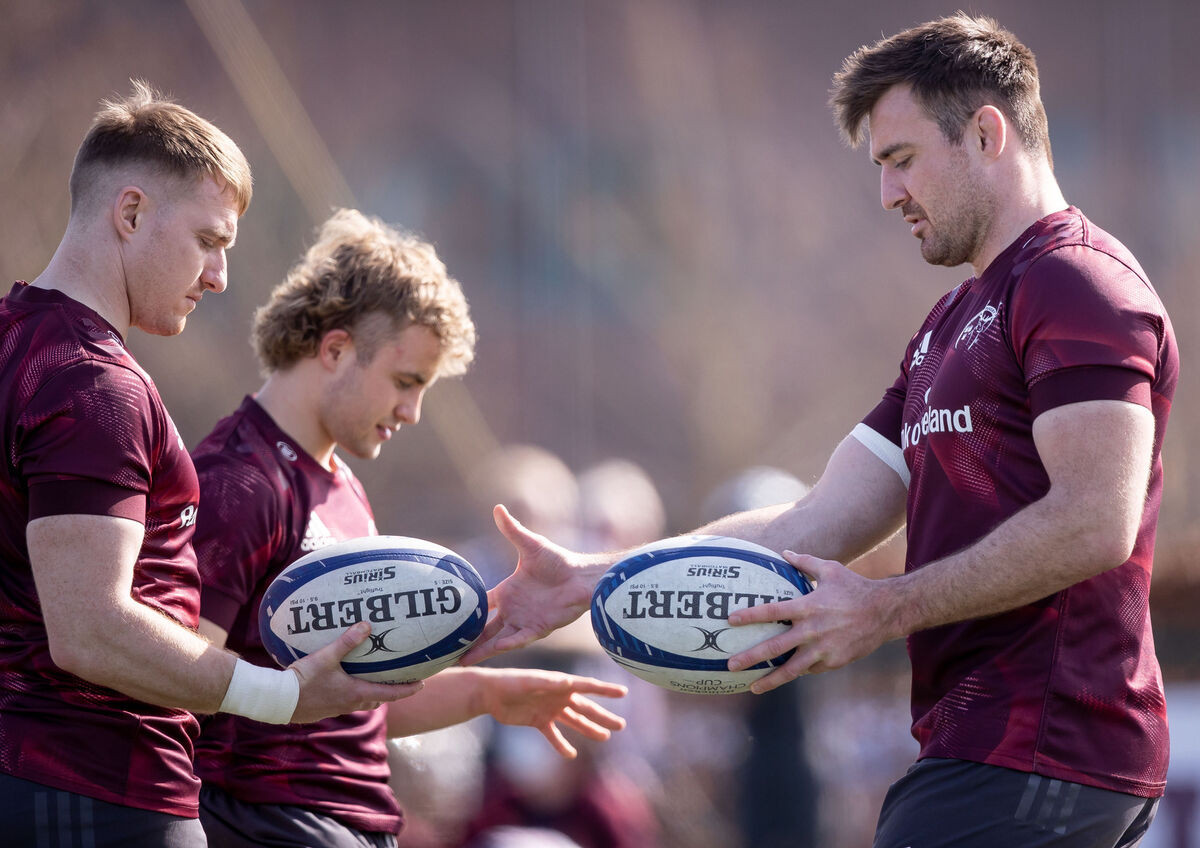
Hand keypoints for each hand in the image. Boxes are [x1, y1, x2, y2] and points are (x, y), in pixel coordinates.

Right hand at [289, 623, 423, 723]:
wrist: (279, 700)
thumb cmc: (303, 680)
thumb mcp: (325, 657)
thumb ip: (346, 641)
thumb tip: (366, 625)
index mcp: (355, 692)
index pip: (389, 693)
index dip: (407, 689)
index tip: (421, 684)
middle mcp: (350, 703)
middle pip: (377, 699)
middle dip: (390, 692)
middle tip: (399, 681)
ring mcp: (337, 708)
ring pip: (361, 701)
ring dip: (371, 692)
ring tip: (374, 679)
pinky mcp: (324, 708)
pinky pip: (346, 701)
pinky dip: (353, 693)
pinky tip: (345, 682)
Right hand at [460, 505, 600, 663]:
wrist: (582, 576)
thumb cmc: (558, 560)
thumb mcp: (530, 545)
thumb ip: (512, 530)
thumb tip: (498, 507)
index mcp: (507, 592)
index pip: (481, 606)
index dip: (464, 614)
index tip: (445, 621)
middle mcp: (513, 610)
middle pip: (485, 629)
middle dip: (467, 640)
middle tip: (446, 652)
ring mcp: (525, 621)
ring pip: (498, 639)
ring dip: (482, 649)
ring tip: (462, 662)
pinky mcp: (539, 628)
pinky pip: (520, 639)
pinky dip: (508, 644)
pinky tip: (495, 649)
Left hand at [480, 668, 627, 757]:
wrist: (489, 693)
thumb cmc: (510, 682)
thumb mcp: (530, 681)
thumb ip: (549, 683)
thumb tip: (569, 682)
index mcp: (560, 683)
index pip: (588, 686)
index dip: (606, 689)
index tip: (623, 692)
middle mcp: (558, 696)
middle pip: (585, 707)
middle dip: (603, 716)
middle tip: (621, 725)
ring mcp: (549, 709)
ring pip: (573, 721)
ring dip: (589, 729)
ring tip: (604, 737)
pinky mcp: (537, 720)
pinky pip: (553, 735)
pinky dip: (561, 745)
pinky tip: (571, 755)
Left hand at [726, 552, 896, 693]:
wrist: (885, 612)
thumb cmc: (855, 588)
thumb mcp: (831, 569)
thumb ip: (805, 562)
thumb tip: (784, 553)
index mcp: (808, 606)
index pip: (772, 612)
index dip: (751, 615)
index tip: (731, 620)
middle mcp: (813, 630)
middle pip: (775, 647)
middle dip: (751, 657)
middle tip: (731, 665)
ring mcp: (823, 649)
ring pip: (792, 669)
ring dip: (770, 679)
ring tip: (752, 686)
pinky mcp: (834, 662)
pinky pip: (810, 668)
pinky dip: (796, 671)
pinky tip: (783, 675)